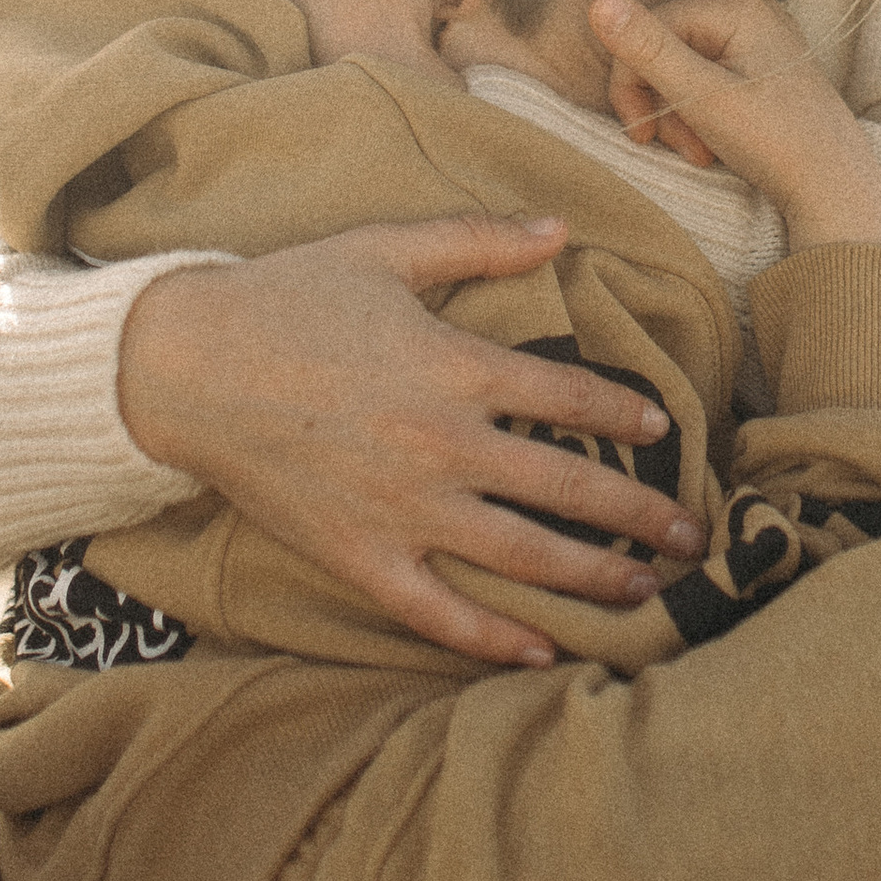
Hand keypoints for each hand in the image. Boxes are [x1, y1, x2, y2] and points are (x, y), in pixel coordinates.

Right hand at [116, 222, 706, 668]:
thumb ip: (479, 239)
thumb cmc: (289, 296)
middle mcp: (443, 446)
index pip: (572, 400)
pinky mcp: (360, 556)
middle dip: (641, 516)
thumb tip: (562, 227)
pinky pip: (439, 611)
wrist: (187, 367)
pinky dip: (492, 638)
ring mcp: (403, 510)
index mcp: (456, 368)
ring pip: (523, 556)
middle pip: (569, 489)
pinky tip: (539, 653)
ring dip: (594, 579)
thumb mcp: (387, 249)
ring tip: (647, 593)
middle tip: (693, 538)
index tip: (664, 429)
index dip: (628, 416)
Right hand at [590, 0, 880, 253]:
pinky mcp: (761, 69)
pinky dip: (701, 118)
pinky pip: (708, 83)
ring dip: (679, 119)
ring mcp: (758, 40)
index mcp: (736, 5)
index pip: (648, 29)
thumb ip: (648, 51)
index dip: (631, 83)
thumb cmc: (776, 141)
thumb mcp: (702, 96)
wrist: (836, 189)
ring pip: (683, 71)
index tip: (640, 134)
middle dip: (662, 105)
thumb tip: (598, 1)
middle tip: (681, 148)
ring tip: (701, 153)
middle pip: (665, 50)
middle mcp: (748, 11)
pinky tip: (715, 146)